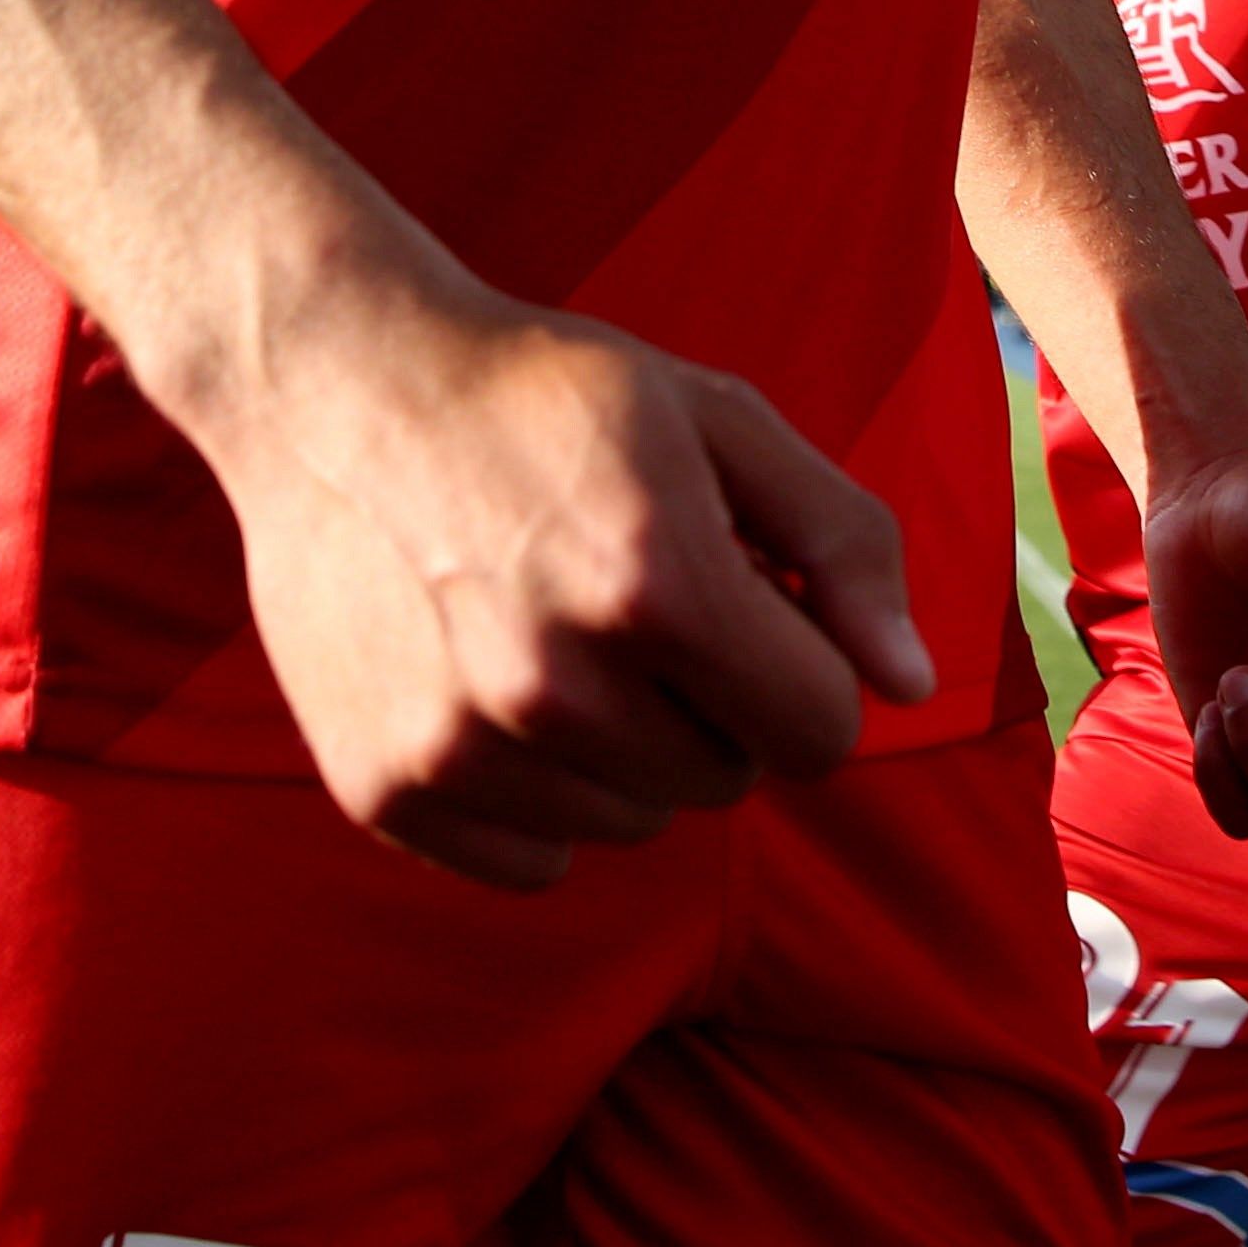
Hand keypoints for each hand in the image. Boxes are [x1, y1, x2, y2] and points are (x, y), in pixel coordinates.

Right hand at [195, 242, 931, 890]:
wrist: (337, 385)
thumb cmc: (550, 396)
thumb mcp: (720, 419)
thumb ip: (840, 543)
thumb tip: (911, 683)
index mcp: (659, 586)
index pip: (819, 732)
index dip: (806, 670)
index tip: (758, 614)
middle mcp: (556, 685)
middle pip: (726, 779)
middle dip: (716, 702)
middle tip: (643, 605)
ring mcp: (461, 747)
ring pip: (633, 823)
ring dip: (629, 751)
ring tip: (563, 634)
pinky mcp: (387, 788)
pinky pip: (534, 861)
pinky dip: (539, 798)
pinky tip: (497, 687)